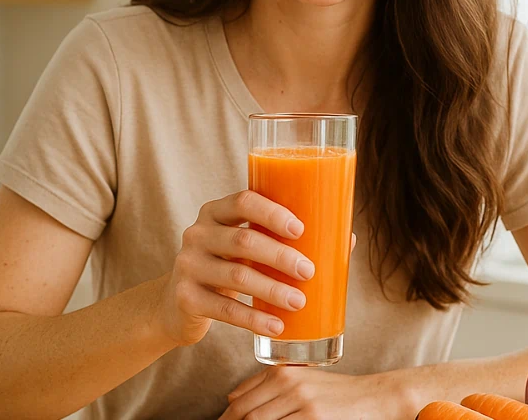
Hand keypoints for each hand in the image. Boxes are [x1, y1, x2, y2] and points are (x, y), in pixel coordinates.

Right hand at [154, 190, 314, 346]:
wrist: (178, 304)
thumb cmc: (227, 266)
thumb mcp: (245, 247)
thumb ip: (283, 240)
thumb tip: (349, 239)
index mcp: (215, 212)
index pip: (243, 201)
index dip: (272, 213)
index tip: (300, 229)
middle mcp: (197, 234)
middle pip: (243, 241)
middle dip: (280, 256)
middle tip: (309, 271)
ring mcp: (188, 266)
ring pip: (237, 276)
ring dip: (273, 289)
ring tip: (299, 302)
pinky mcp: (186, 298)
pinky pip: (225, 309)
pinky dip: (255, 319)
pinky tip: (276, 326)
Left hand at [219, 367, 413, 419]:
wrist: (376, 396)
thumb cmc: (338, 393)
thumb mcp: (303, 380)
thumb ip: (268, 384)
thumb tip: (231, 397)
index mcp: (282, 373)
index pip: (240, 401)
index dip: (226, 419)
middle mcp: (288, 383)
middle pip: (245, 414)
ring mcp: (300, 401)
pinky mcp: (313, 417)